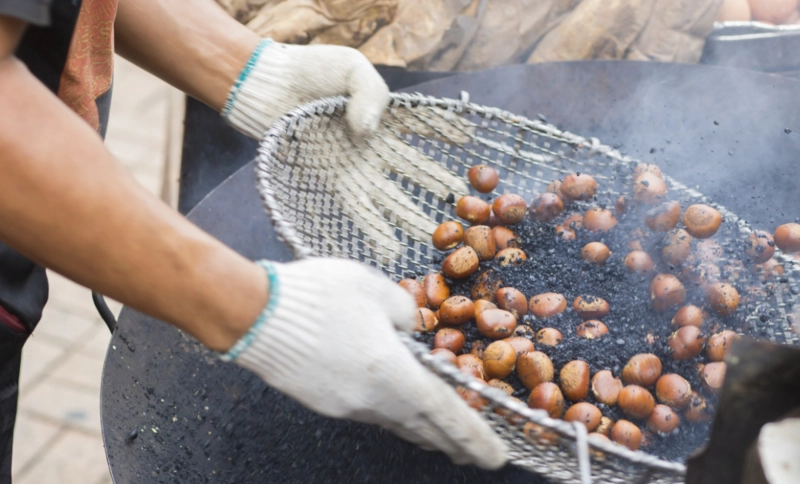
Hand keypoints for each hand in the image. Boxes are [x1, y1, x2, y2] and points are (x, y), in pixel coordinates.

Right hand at [222, 257, 508, 468]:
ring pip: (397, 424)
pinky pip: (370, 414)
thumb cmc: (318, 296)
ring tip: (441, 440)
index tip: (496, 457)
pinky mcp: (324, 402)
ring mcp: (346, 405)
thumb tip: (412, 328)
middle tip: (475, 457)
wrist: (255, 314)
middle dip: (454, 445)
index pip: (446, 412)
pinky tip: (395, 413)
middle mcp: (373, 399)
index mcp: (393, 371)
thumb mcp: (375, 288)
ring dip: (423, 432)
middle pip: (424, 429)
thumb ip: (405, 310)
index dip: (475, 437)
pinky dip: (394, 418)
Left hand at [224, 42, 471, 262]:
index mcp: (383, 114)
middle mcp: (374, 145)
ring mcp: (354, 166)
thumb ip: (370, 95)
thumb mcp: (350, 68)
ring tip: (434, 237)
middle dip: (437, 189)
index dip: (447, 134)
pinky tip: (391, 248)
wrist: (268, 86)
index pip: (424, 127)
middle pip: (413, 171)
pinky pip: (358, 209)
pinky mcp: (333, 182)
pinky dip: (374, 230)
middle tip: (466, 209)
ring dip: (411, 218)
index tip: (472, 147)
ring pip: (390, 197)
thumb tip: (369, 132)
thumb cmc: (309, 71)